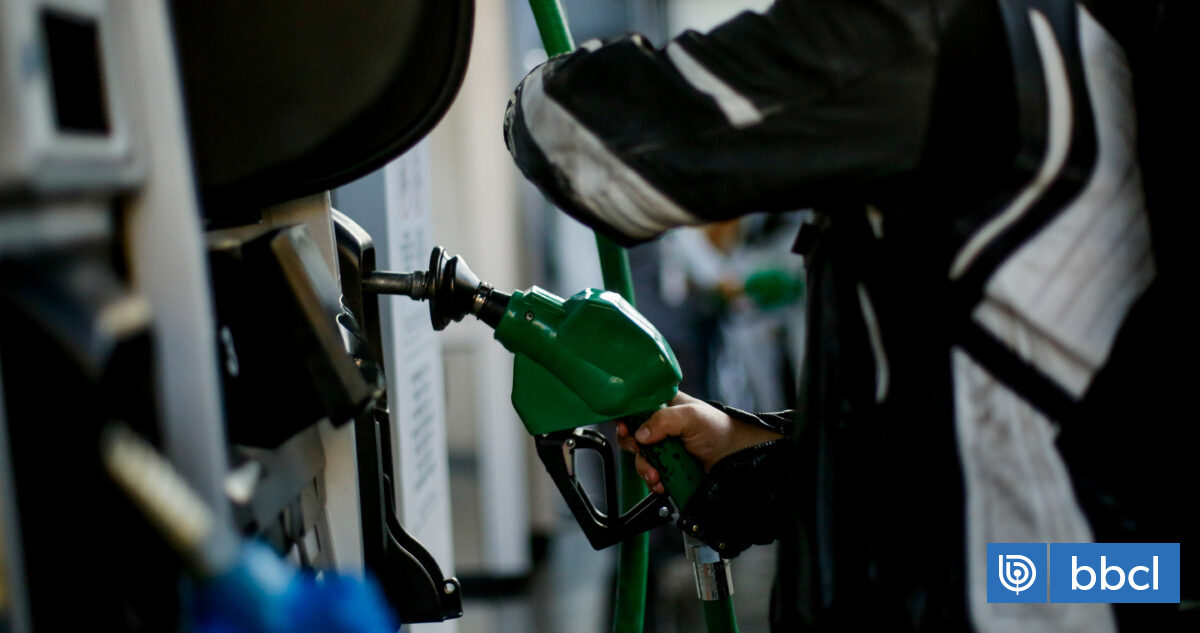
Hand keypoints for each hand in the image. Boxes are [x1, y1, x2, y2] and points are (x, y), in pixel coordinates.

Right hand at [615, 392, 782, 493]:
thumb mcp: (691, 416)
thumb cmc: (719, 429)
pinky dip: (653, 481)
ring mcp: (664, 448)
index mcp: (664, 406)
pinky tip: (662, 484)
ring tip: (656, 476)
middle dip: (633, 446)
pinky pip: (652, 474)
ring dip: (644, 468)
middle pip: (633, 435)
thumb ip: (663, 420)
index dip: (626, 418)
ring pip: (641, 458)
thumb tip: (641, 434)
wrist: (736, 457)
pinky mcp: (669, 467)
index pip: (636, 408)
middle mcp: (661, 426)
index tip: (624, 428)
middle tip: (640, 451)